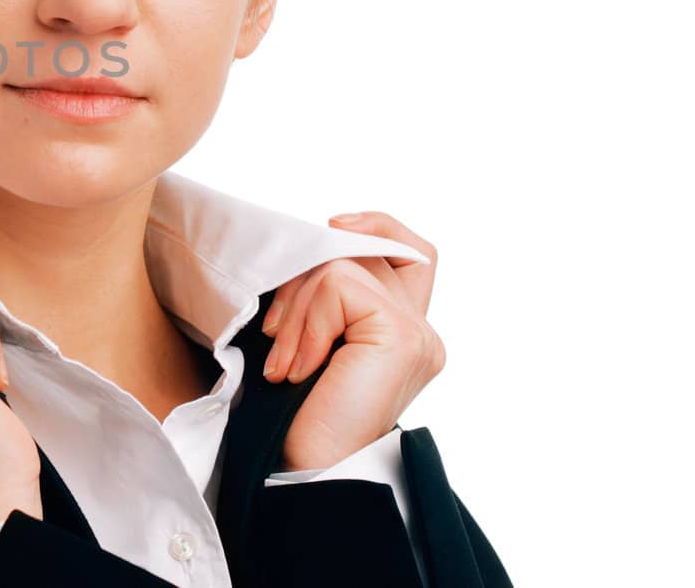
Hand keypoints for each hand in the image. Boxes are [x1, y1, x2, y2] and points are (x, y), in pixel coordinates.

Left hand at [259, 211, 444, 470]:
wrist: (303, 471)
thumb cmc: (294, 414)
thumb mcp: (308, 339)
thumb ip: (326, 298)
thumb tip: (305, 245)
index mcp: (405, 331)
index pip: (412, 250)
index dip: (375, 225)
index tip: (330, 225)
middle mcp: (423, 330)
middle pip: (367, 248)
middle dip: (304, 278)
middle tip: (273, 331)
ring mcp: (419, 334)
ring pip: (343, 263)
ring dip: (294, 309)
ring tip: (282, 361)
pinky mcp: (403, 337)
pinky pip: (339, 286)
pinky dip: (306, 323)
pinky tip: (298, 369)